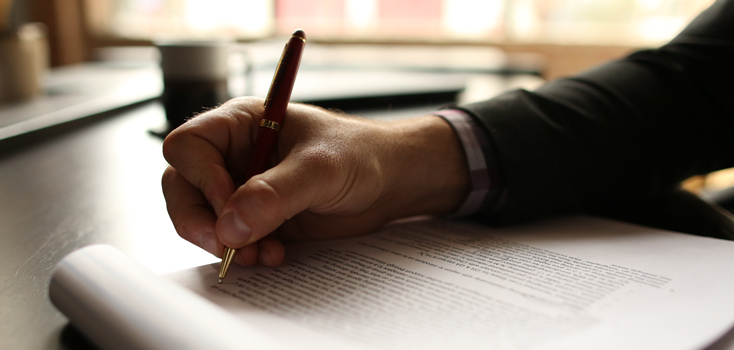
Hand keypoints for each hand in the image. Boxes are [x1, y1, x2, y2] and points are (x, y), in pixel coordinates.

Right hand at [162, 97, 468, 266]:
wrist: (389, 184)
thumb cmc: (361, 155)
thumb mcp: (321, 168)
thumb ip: (277, 193)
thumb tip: (231, 225)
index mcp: (241, 124)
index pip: (188, 147)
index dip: (202, 179)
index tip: (230, 208)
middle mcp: (234, 155)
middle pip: (183, 187)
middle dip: (200, 221)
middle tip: (228, 246)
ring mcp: (242, 188)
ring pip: (201, 218)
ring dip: (223, 243)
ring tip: (260, 254)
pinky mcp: (256, 218)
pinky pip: (229, 239)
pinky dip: (242, 253)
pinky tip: (272, 256)